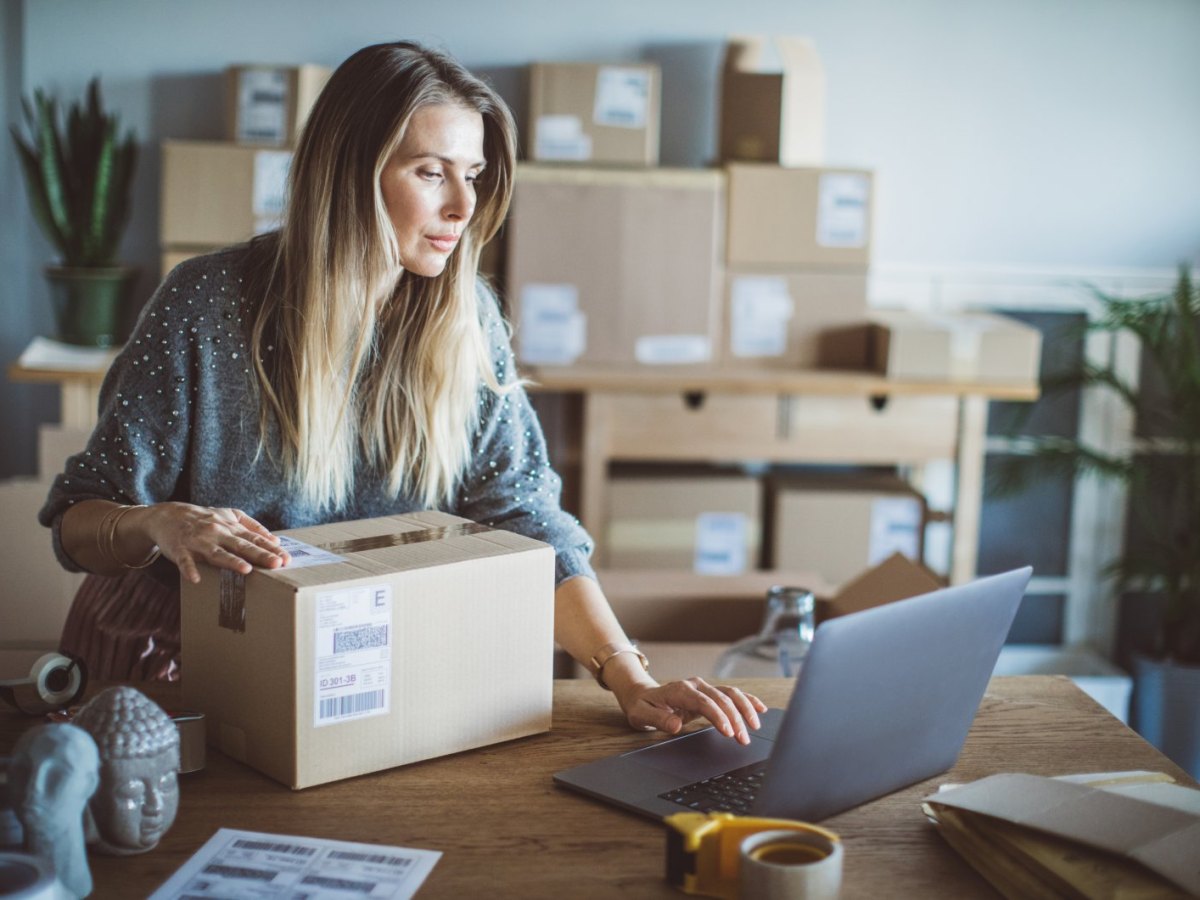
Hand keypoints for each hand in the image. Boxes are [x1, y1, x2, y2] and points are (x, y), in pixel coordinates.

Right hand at [136, 503, 289, 583]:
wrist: (168, 515)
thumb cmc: (204, 519)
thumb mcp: (229, 516)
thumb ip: (252, 526)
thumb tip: (275, 540)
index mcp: (230, 526)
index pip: (254, 539)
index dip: (271, 549)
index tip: (286, 559)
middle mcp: (217, 532)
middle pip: (241, 545)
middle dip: (260, 555)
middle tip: (277, 564)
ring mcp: (198, 541)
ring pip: (217, 552)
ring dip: (231, 561)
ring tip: (246, 570)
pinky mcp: (179, 549)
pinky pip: (185, 560)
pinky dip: (189, 569)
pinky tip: (195, 579)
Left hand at [616, 677, 766, 745]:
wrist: (642, 695)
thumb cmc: (642, 706)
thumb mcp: (642, 715)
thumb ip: (658, 719)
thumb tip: (675, 725)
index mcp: (680, 689)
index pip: (704, 702)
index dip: (718, 716)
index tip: (728, 732)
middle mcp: (695, 685)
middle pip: (721, 699)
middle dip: (735, 718)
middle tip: (743, 739)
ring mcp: (704, 687)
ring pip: (731, 694)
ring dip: (745, 710)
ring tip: (754, 728)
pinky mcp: (710, 693)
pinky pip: (732, 694)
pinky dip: (747, 700)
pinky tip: (760, 709)